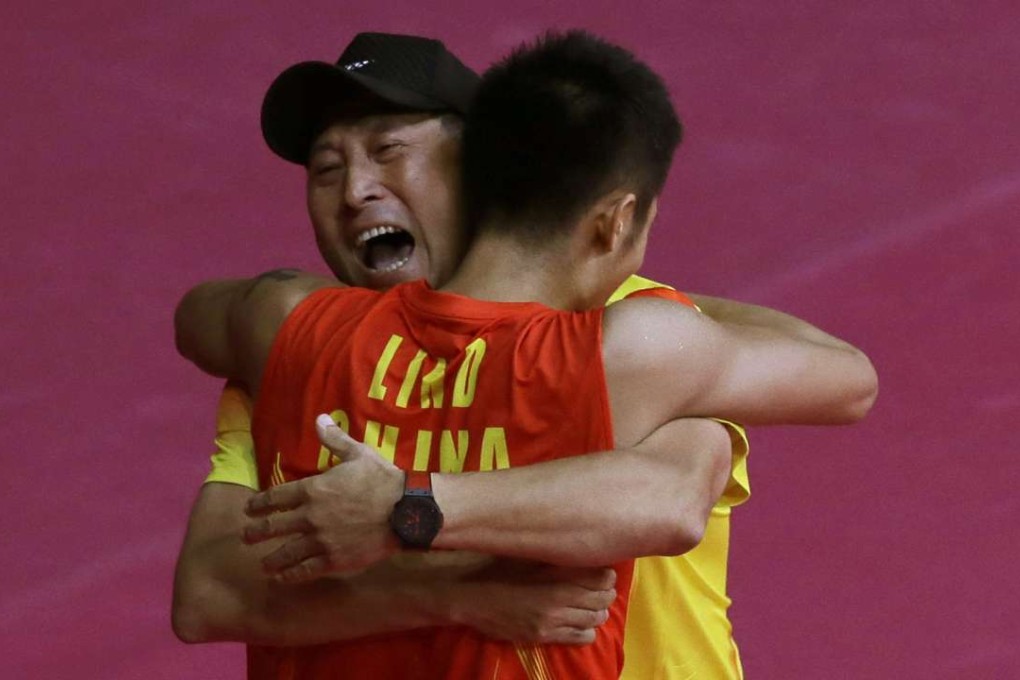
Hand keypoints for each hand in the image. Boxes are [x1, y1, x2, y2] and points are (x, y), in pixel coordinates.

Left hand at [243, 414, 404, 581]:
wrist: (405, 510)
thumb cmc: (382, 479)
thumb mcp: (358, 454)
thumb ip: (335, 439)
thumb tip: (320, 417)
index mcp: (313, 489)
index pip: (276, 497)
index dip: (259, 504)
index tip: (249, 509)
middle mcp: (310, 517)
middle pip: (275, 526)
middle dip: (256, 532)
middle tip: (245, 536)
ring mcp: (321, 541)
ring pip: (287, 552)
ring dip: (271, 559)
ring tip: (262, 565)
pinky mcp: (334, 560)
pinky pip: (306, 570)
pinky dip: (291, 575)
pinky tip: (283, 577)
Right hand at [450, 561, 616, 644]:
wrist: (469, 593)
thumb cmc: (497, 565)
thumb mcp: (529, 552)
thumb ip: (556, 553)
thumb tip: (583, 547)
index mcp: (556, 572)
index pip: (603, 576)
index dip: (607, 574)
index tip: (602, 571)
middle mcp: (559, 598)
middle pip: (604, 598)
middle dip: (605, 592)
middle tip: (598, 587)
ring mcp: (552, 620)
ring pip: (596, 619)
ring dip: (597, 611)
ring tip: (588, 604)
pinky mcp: (544, 635)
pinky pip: (582, 637)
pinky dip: (586, 630)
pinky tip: (577, 621)